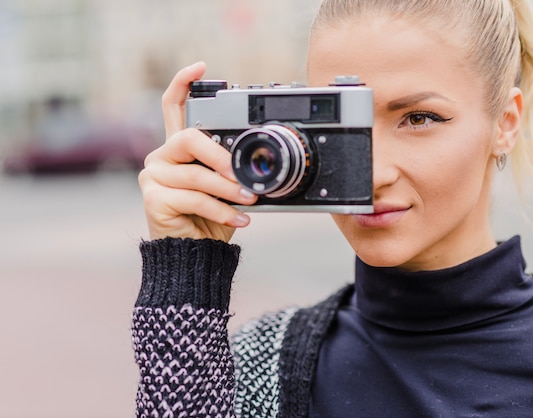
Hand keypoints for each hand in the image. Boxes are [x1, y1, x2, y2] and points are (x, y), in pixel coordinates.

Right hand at [138, 62, 257, 240]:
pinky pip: (195, 198)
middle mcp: (162, 157)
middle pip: (189, 138)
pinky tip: (239, 219)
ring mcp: (154, 176)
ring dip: (229, 190)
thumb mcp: (224, 187)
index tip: (202, 67)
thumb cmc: (210, 217)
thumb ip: (230, 168)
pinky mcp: (153, 198)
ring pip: (197, 175)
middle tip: (244, 175)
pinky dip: (222, 210)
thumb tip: (254, 161)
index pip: (172, 106)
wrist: (195, 253)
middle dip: (222, 157)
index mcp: (178, 149)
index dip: (183, 83)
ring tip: (249, 200)